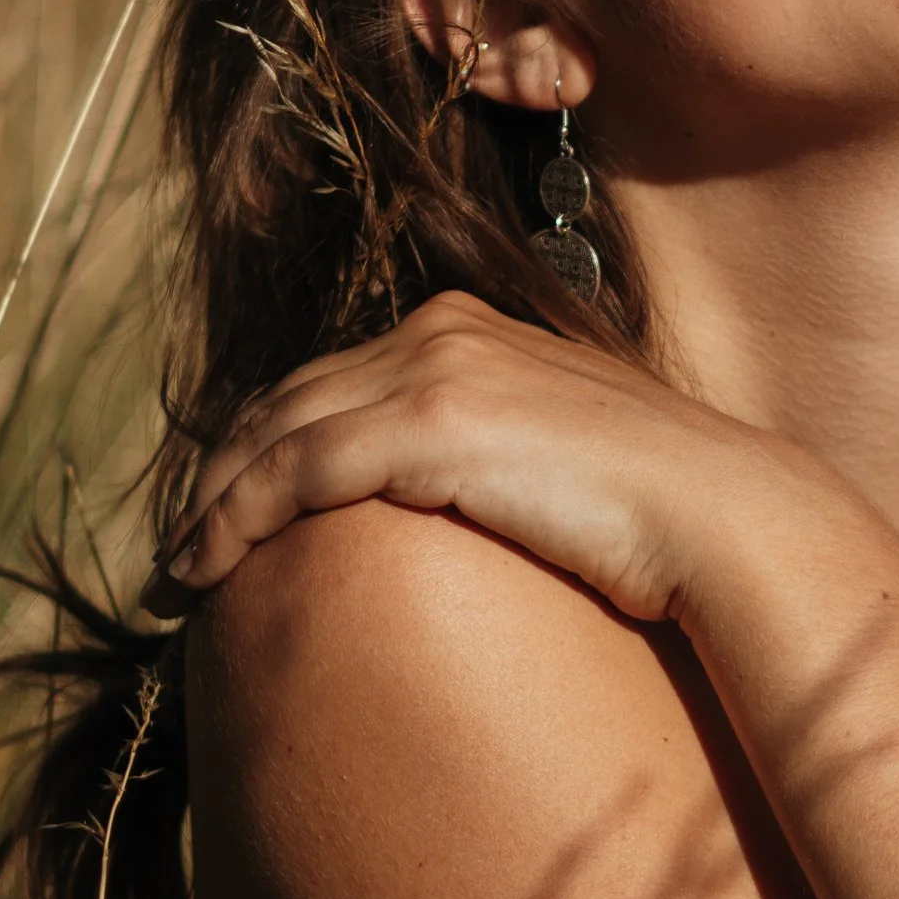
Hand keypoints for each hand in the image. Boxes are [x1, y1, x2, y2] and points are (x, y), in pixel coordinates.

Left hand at [148, 290, 802, 621]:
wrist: (719, 516)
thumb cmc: (659, 514)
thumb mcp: (562, 458)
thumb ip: (499, 456)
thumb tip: (468, 507)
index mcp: (470, 329)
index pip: (333, 379)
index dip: (268, 441)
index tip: (229, 504)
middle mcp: (442, 330)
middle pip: (288, 397)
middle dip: (223, 471)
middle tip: (181, 544)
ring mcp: (434, 370)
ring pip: (276, 432)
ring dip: (213, 503)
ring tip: (178, 569)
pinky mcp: (428, 424)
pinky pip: (294, 471)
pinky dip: (236, 519)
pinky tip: (207, 569)